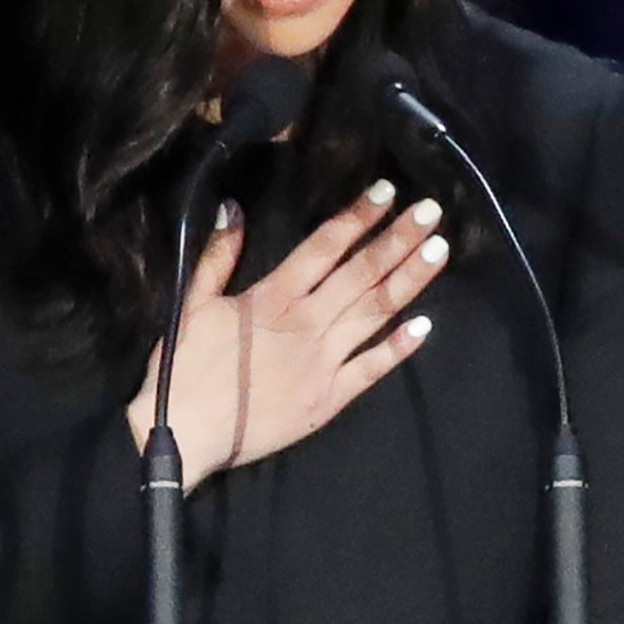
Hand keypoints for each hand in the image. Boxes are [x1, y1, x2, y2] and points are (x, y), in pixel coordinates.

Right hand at [128, 179, 447, 489]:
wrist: (183, 433)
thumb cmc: (184, 367)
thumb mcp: (192, 303)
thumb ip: (218, 256)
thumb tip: (234, 209)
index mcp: (274, 297)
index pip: (326, 246)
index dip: (358, 217)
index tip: (387, 191)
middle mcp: (306, 323)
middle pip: (361, 273)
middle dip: (398, 238)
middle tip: (431, 210)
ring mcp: (323, 362)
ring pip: (375, 313)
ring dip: (408, 279)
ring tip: (439, 249)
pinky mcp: (329, 399)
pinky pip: (371, 369)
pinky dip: (398, 348)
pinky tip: (425, 325)